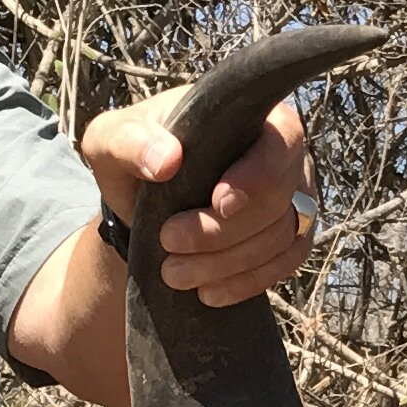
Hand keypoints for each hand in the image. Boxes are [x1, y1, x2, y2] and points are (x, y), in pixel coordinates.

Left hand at [83, 90, 319, 304]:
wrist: (146, 199)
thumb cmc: (133, 157)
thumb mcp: (111, 140)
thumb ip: (129, 141)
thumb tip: (167, 160)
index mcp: (253, 114)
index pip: (281, 141)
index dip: (257, 176)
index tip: (218, 202)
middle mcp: (284, 153)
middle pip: (277, 200)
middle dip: (222, 232)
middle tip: (169, 243)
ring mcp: (294, 196)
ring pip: (280, 237)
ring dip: (226, 263)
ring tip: (174, 274)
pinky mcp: (291, 235)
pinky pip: (286, 264)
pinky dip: (246, 282)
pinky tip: (208, 292)